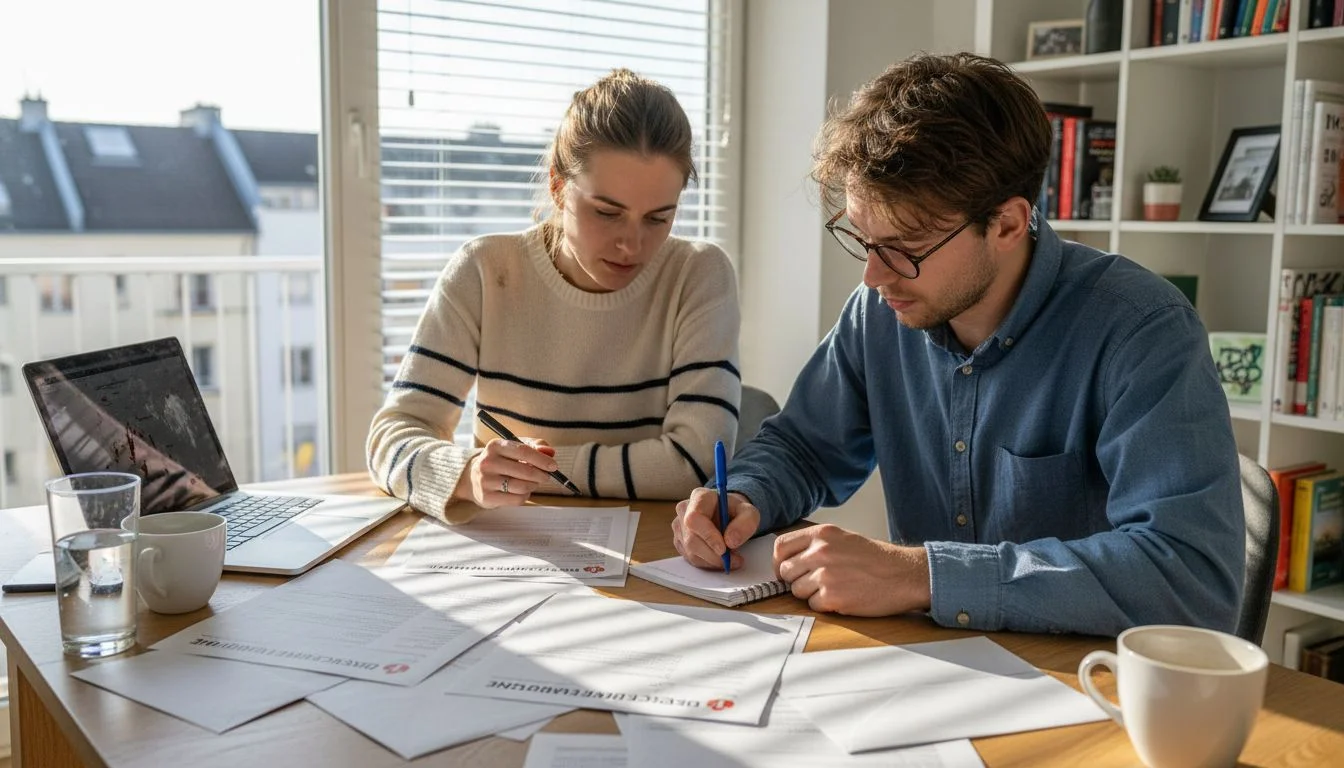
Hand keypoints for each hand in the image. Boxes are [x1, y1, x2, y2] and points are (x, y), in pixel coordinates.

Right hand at [453, 437, 557, 507]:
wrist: (473, 478)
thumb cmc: (501, 461)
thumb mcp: (514, 448)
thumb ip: (535, 446)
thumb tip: (550, 452)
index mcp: (495, 446)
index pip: (523, 451)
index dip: (541, 459)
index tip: (553, 466)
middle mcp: (488, 462)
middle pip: (524, 471)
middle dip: (541, 475)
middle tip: (546, 476)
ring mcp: (486, 481)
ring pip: (522, 486)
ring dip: (533, 485)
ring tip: (533, 482)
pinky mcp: (487, 497)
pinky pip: (516, 499)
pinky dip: (525, 496)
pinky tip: (522, 491)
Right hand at [672, 488, 759, 569]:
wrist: (727, 515)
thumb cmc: (736, 512)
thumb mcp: (749, 513)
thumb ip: (745, 523)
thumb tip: (730, 541)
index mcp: (700, 497)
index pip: (695, 518)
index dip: (707, 536)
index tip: (723, 549)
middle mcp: (684, 510)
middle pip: (691, 539)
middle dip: (714, 555)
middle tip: (733, 560)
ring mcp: (679, 526)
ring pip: (691, 552)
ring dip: (712, 561)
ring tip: (730, 559)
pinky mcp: (679, 540)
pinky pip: (690, 558)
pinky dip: (707, 563)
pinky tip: (719, 558)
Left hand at [773, 525, 931, 616]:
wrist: (903, 574)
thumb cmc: (876, 559)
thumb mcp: (843, 539)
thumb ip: (816, 545)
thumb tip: (791, 558)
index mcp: (822, 534)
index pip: (781, 546)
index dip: (779, 562)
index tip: (785, 570)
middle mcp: (820, 552)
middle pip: (786, 571)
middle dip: (796, 580)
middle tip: (815, 582)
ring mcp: (825, 575)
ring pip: (797, 590)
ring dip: (811, 594)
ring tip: (834, 588)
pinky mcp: (832, 597)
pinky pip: (813, 605)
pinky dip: (824, 605)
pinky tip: (842, 597)